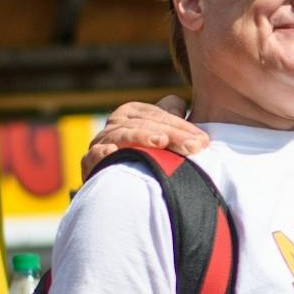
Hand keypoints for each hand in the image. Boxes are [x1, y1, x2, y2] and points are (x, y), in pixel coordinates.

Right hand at [81, 96, 204, 181]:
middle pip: (145, 124)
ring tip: (160, 142)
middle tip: (194, 147)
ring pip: (123, 134)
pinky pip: (94, 155)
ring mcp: (101, 142)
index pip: (158, 115)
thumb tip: (180, 103)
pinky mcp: (89, 162)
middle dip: (173, 135)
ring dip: (142, 137)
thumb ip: (171, 118)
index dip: (182, 127)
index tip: (203, 141)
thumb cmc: (148, 157)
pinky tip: (114, 153)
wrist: (119, 190)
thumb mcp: (161, 134)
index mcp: (131, 113)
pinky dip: (103, 153)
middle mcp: (115, 124)